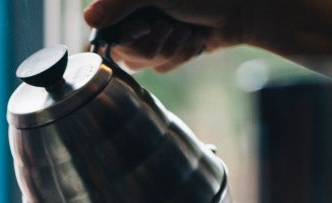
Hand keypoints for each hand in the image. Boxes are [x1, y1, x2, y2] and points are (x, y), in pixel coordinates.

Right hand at [84, 0, 249, 72]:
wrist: (243, 8)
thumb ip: (119, 3)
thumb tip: (88, 17)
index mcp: (127, 3)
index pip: (105, 34)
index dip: (127, 37)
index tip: (146, 26)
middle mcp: (134, 17)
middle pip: (126, 54)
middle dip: (155, 45)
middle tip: (171, 25)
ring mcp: (152, 35)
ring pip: (146, 64)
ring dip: (172, 49)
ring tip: (187, 30)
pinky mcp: (168, 48)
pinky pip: (163, 67)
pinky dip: (183, 55)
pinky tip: (194, 39)